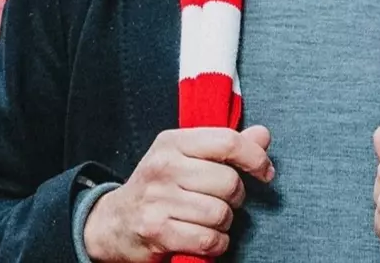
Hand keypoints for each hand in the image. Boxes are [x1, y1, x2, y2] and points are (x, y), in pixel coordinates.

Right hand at [84, 125, 273, 261]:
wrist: (113, 221)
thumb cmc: (159, 185)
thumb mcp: (187, 155)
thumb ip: (226, 145)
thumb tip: (263, 135)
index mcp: (174, 141)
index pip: (228, 141)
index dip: (255, 158)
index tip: (265, 172)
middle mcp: (164, 166)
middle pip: (229, 182)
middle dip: (236, 197)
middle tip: (225, 200)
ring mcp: (158, 199)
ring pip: (221, 214)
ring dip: (225, 223)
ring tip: (211, 220)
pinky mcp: (157, 231)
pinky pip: (208, 239)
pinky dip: (216, 243)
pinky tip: (207, 238)